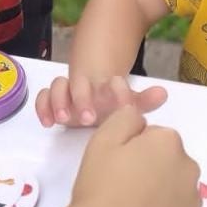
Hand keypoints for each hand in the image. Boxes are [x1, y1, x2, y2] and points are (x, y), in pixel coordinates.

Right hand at [34, 73, 167, 127]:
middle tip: (90, 118)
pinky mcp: (54, 103)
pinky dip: (43, 106)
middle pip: (81, 84)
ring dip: (60, 100)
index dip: (118, 92)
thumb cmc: (112, 105)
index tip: (123, 105)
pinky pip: (43, 97)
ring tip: (64, 119)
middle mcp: (86, 87)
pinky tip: (48, 123)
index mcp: (107, 86)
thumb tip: (163, 93)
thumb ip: (143, 101)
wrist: (93, 96)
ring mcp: (68, 93)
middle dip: (84, 99)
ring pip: (59, 85)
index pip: (113, 84)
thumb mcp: (128, 105)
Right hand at [66, 107, 202, 206]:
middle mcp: (189, 167)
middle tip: (123, 188)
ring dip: (163, 194)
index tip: (118, 166)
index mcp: (168, 142)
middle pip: (170, 162)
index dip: (133, 149)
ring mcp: (194, 201)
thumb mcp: (102, 140)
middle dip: (153, 170)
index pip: (154, 137)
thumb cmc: (101, 188)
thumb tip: (140, 117)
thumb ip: (125, 117)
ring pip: (178, 189)